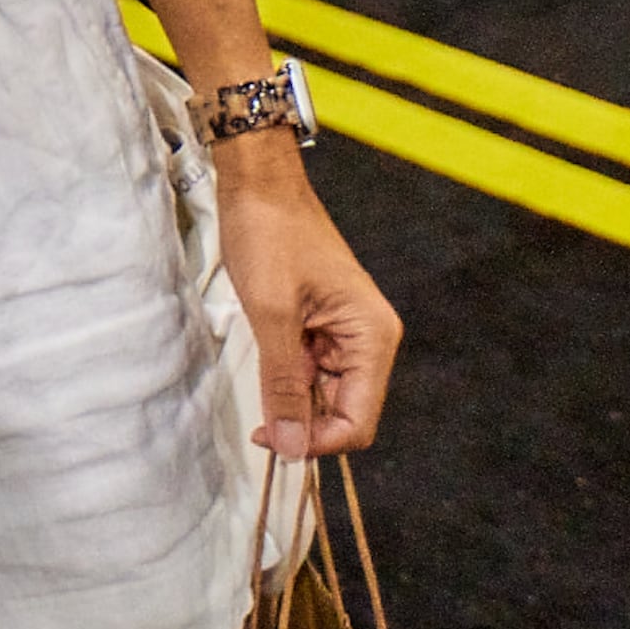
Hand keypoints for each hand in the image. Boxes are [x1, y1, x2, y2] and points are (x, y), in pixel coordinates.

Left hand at [213, 156, 401, 456]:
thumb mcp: (271, 313)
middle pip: (344, 413)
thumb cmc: (268, 235)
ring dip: (290, 401)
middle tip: (256, 426)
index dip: (318, 442)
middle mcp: (368, 340)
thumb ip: (283, 382)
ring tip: (256, 389)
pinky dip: (285, 379)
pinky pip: (308, 370)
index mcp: (373, 338)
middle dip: (303, 425)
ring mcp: (344, 333)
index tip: (272, 443)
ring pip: (323, 395)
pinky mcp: (320, 325)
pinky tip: (261, 367)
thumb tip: (291, 446)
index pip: (359, 421)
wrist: (257, 182)